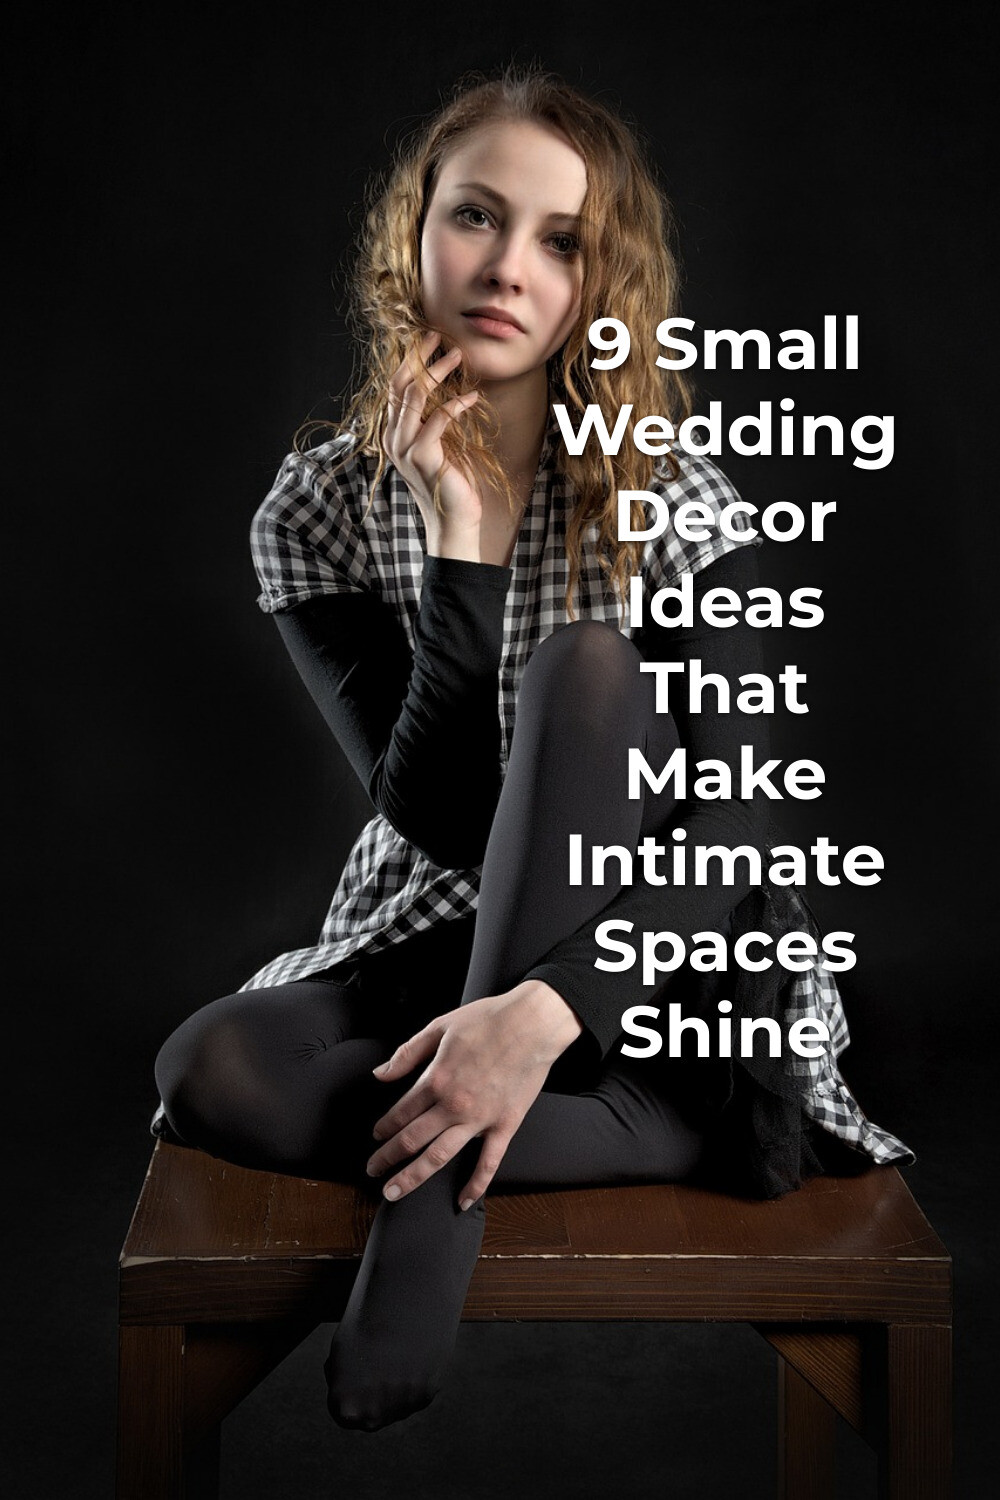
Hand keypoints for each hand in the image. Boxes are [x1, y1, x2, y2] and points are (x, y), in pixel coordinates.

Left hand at [367, 981, 583, 1207]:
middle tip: (372, 1170)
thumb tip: (380, 1074)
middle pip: (412, 1139)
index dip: (384, 1126)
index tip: (376, 1135)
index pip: (401, 1112)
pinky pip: (488, 1163)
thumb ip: (408, 1053)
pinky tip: (462, 1202)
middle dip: (387, 1157)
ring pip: (438, 1157)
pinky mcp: (504, 1126)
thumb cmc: (488, 1020)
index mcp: (436, 1079)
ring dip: (412, 1177)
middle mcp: (453, 1105)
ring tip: (393, 1192)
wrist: (533, 1023)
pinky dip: (474, 1186)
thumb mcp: (440, 1027)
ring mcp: (479, 1119)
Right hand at [383, 331, 482, 558]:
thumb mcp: (441, 445)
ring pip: (414, 396)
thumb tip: (447, 389)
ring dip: (437, 372)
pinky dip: (456, 403)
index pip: (395, 387)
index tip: (429, 340)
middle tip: (439, 337)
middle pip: (399, 384)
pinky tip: (473, 396)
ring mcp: (405, 448)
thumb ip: (434, 420)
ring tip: (457, 357)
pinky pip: (438, 419)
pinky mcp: (424, 457)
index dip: (410, 361)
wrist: (454, 522)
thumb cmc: (451, 483)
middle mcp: (393, 438)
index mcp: (394, 433)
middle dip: (419, 357)